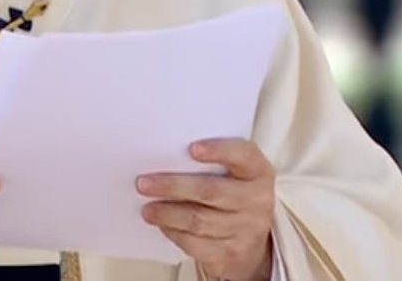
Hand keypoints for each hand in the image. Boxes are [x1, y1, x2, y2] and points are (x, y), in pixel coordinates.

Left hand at [137, 139, 274, 280]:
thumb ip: (209, 160)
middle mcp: (256, 200)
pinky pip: (196, 244)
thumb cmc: (233, 193)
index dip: (218, 151)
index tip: (192, 148)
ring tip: (147, 208)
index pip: (243, 155)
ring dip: (167, 213)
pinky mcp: (230, 254)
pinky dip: (174, 233)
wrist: (251, 239)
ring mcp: (246, 230)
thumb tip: (164, 155)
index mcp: (257, 172)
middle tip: (144, 183)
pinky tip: (161, 224)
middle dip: (173, 186)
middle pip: (211, 191)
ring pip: (199, 220)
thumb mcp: (233, 171)